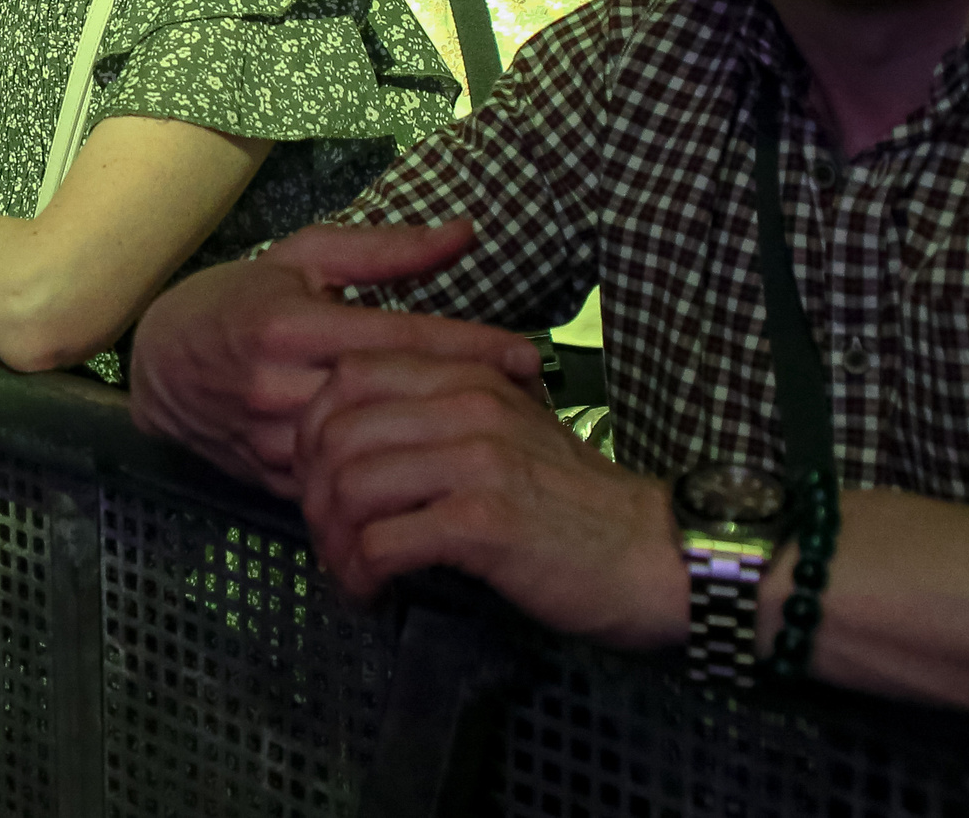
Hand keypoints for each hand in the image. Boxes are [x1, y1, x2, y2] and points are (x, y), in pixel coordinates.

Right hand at [128, 219, 538, 498]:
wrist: (157, 366)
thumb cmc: (239, 298)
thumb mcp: (305, 255)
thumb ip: (386, 249)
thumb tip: (465, 233)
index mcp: (291, 325)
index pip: (399, 337)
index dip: (469, 346)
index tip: (528, 354)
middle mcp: (281, 386)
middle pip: (395, 400)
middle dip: (466, 399)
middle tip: (534, 398)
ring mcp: (275, 440)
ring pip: (372, 450)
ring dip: (436, 443)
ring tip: (499, 436)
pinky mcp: (273, 478)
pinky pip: (346, 481)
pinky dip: (394, 473)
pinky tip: (440, 466)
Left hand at [295, 348, 685, 647]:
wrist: (656, 554)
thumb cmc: (577, 505)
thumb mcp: (513, 429)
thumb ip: (447, 412)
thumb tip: (363, 433)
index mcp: (468, 376)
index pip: (350, 376)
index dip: (314, 428)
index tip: (318, 477)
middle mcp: (467, 406)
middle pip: (334, 432)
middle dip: (312, 492)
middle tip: (326, 536)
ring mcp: (476, 461)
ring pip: (348, 486)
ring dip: (332, 540)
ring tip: (346, 571)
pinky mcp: (483, 522)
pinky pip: (381, 542)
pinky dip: (360, 573)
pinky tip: (371, 593)